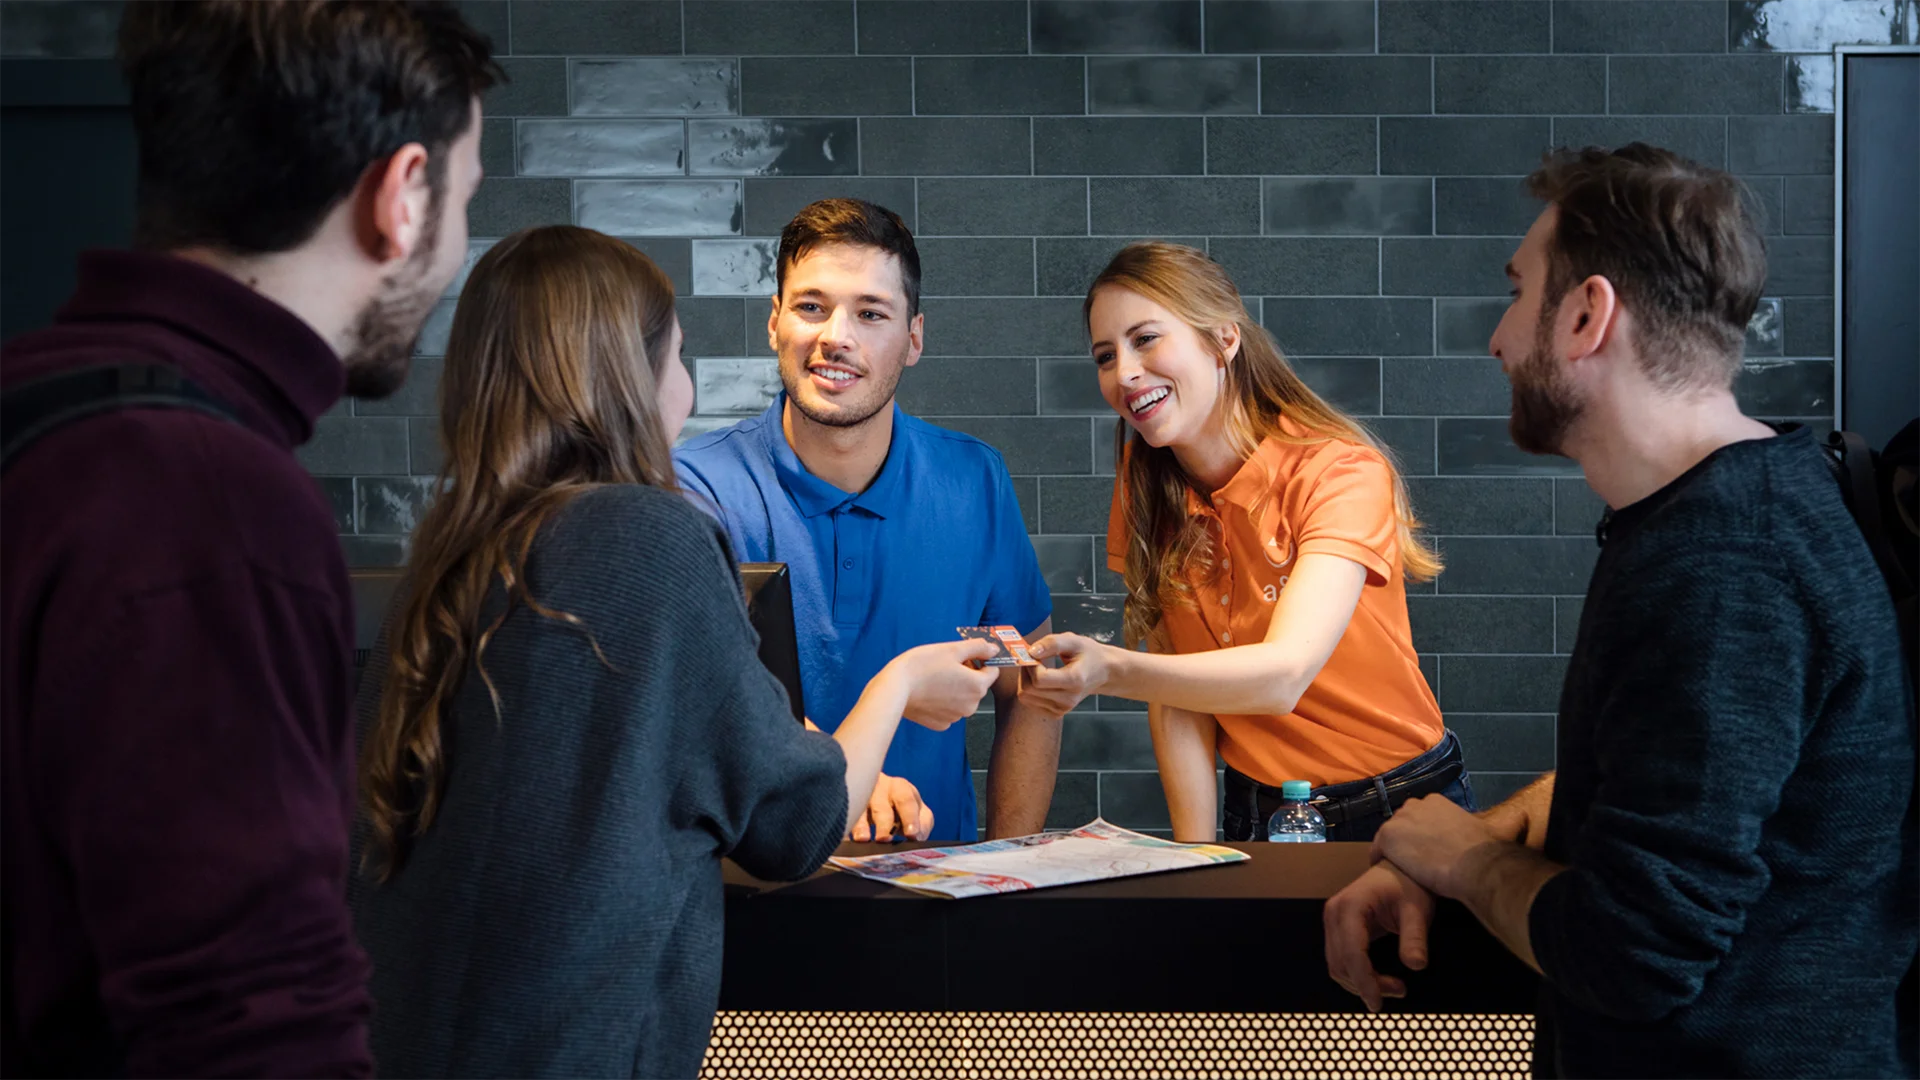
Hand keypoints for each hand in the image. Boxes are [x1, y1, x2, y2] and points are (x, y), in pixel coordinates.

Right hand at [850, 772, 934, 841]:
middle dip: (884, 824)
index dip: (910, 818)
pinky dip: (844, 827)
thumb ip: (922, 824)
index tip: (912, 835)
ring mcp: (859, 797)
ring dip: (861, 825)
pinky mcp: (845, 806)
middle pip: (882, 807)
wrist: (872, 787)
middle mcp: (879, 789)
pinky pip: (842, 815)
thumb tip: (917, 839)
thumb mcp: (917, 809)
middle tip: (884, 840)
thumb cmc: (899, 804)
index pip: (906, 801)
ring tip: (863, 839)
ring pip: (859, 810)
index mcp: (900, 788)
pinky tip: (844, 838)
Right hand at [886, 639, 999, 729]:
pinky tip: (929, 692)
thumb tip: (994, 649)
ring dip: (955, 688)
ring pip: (963, 698)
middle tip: (946, 665)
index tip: (965, 656)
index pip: (992, 671)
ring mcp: (955, 717)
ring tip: (935, 678)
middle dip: (967, 675)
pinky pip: (949, 710)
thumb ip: (978, 647)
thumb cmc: (922, 666)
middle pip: (977, 686)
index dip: (980, 661)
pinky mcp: (940, 724)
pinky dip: (942, 702)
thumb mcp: (952, 649)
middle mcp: (971, 705)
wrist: (895, 687)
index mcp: (977, 686)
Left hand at [1023, 632, 1114, 714]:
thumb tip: (1031, 652)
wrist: (1103, 672)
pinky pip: (1029, 702)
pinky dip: (1029, 690)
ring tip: (1039, 668)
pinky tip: (1041, 680)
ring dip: (1025, 680)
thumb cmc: (1089, 655)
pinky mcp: (1056, 713)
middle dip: (1025, 672)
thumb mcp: (1073, 640)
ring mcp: (1062, 708)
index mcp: (1074, 680)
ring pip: (1026, 697)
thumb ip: (1052, 643)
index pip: (1039, 679)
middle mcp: (1068, 699)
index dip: (1030, 665)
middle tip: (1034, 659)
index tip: (1034, 654)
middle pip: (1029, 689)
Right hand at [1323, 862, 1435, 1012]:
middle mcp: (1334, 914)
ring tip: (1395, 987)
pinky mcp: (1337, 928)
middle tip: (1399, 991)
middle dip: (1366, 985)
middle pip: (1340, 964)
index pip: (1351, 953)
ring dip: (1361, 983)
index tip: (1378, 1004)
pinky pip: (1341, 960)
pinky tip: (1380, 979)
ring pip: (1337, 966)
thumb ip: (1415, 938)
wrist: (1399, 869)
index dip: (1364, 982)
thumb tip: (1417, 966)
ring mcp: (1332, 921)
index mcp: (1350, 907)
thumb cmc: (1409, 885)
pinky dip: (1358, 975)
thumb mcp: (1418, 910)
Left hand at [1369, 794, 1500, 899]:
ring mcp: (1399, 820)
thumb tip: (1524, 818)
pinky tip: (1391, 873)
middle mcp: (1415, 805)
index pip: (1419, 818)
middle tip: (1416, 864)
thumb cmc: (1486, 851)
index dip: (1422, 836)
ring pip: (1390, 838)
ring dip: (1394, 852)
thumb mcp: (1495, 830)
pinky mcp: (1388, 837)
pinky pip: (1376, 851)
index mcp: (1436, 802)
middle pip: (1402, 826)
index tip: (1429, 852)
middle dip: (1406, 842)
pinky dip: (1381, 862)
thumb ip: (1506, 822)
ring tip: (1403, 871)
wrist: (1474, 865)